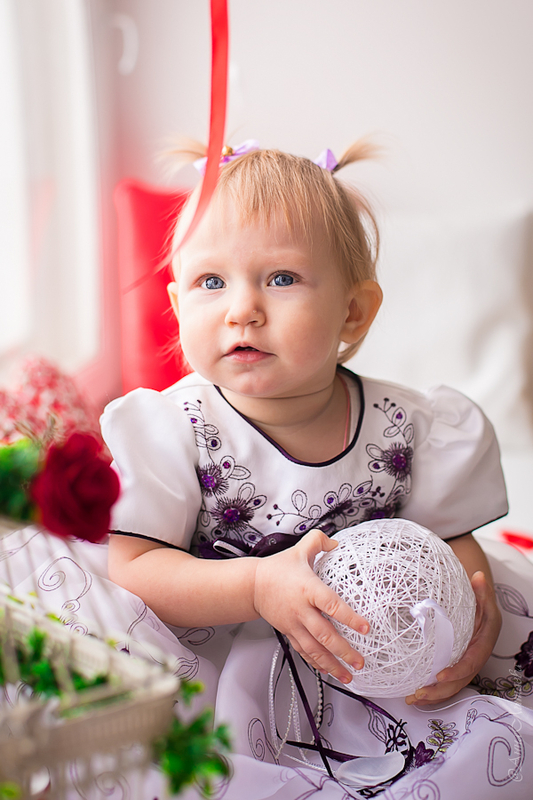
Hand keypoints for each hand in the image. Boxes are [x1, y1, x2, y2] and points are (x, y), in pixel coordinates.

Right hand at [253, 529, 368, 683]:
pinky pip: (303, 651)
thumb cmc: (277, 569)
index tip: (365, 627)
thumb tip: (336, 542)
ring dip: (332, 664)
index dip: (349, 617)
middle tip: (360, 661)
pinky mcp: (289, 632)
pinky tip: (328, 671)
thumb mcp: (299, 550)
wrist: (252, 585)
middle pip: (324, 634)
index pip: (331, 604)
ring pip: (314, 649)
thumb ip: (318, 540)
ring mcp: (294, 624)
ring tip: (348, 675)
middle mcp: (301, 609)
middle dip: (344, 650)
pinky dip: (316, 663)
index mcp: (308, 588)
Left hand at [405, 571, 501, 705]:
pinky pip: (445, 680)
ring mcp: (464, 661)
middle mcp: (475, 655)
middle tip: (419, 693)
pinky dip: (432, 689)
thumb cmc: (476, 598)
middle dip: (441, 690)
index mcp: (483, 642)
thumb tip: (478, 577)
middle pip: (460, 680)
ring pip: (452, 684)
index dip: (457, 671)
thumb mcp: (481, 593)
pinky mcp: (455, 662)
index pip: (471, 661)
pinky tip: (414, 695)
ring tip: (413, 698)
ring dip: (434, 694)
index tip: (439, 675)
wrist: (477, 602)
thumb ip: (480, 589)